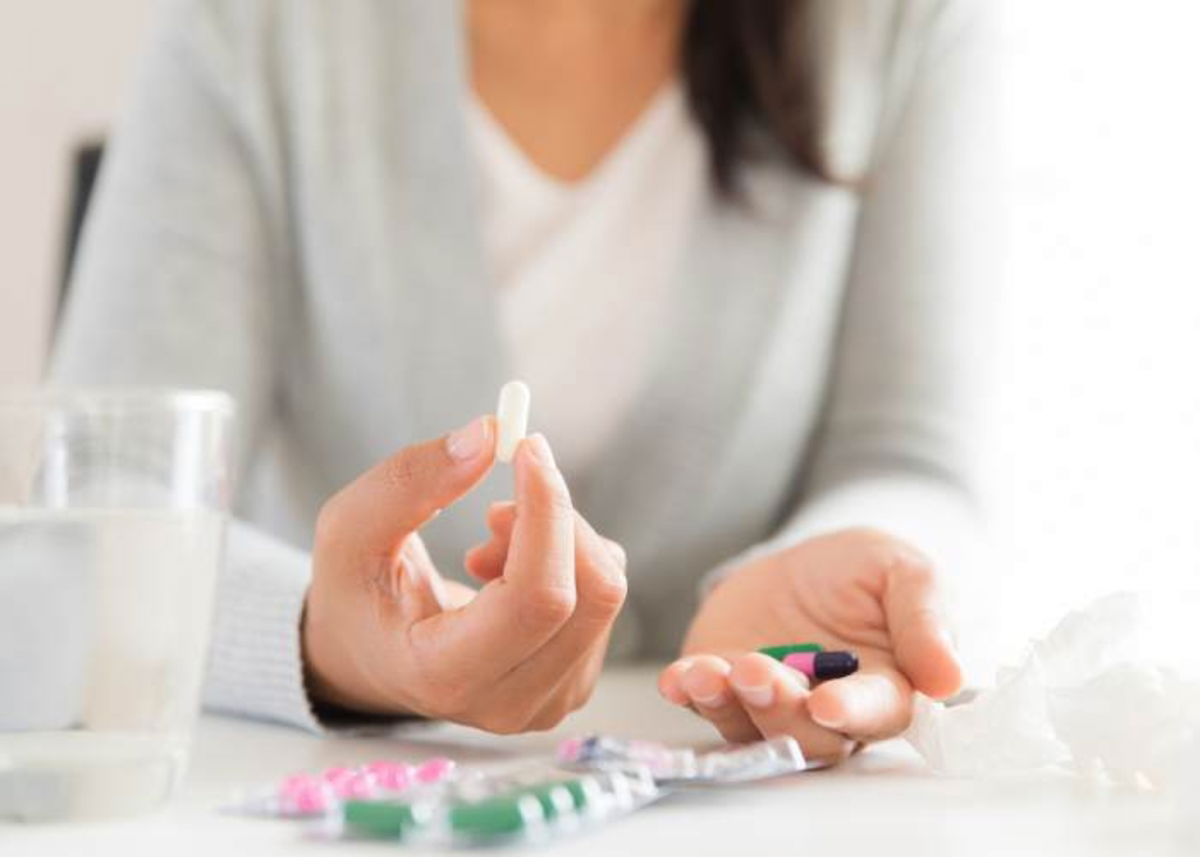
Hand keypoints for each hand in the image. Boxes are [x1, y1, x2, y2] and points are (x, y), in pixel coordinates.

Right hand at [302, 416, 626, 732]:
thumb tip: (487, 437)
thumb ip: (408, 482)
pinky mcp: (575, 683)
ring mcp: (550, 701)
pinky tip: (509, 573)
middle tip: (495, 506)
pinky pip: (605, 600)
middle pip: (592, 594)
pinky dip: (568, 562)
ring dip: (557, 540)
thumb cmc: (358, 593)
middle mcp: (509, 703)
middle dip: (556, 520)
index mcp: (446, 675)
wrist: (371, 658)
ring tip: (487, 546)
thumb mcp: (349, 530)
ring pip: (605, 590)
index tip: (528, 449)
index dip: (546, 512)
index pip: (537, 597)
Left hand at [658, 529, 961, 761]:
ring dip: (726, 704)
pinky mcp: (723, 686)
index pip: (873, 713)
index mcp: (883, 691)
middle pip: (804, 733)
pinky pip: (704, 700)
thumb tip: (949, 679)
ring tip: (706, 673)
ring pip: (749, 726)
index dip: (851, 711)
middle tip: (757, 672)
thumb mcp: (905, 574)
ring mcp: (768, 704)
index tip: (827, 704)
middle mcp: (824, 712)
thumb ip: (926, 622)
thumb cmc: (866, 572)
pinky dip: (688, 692)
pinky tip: (676, 677)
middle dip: (778, 708)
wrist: (806, 560)